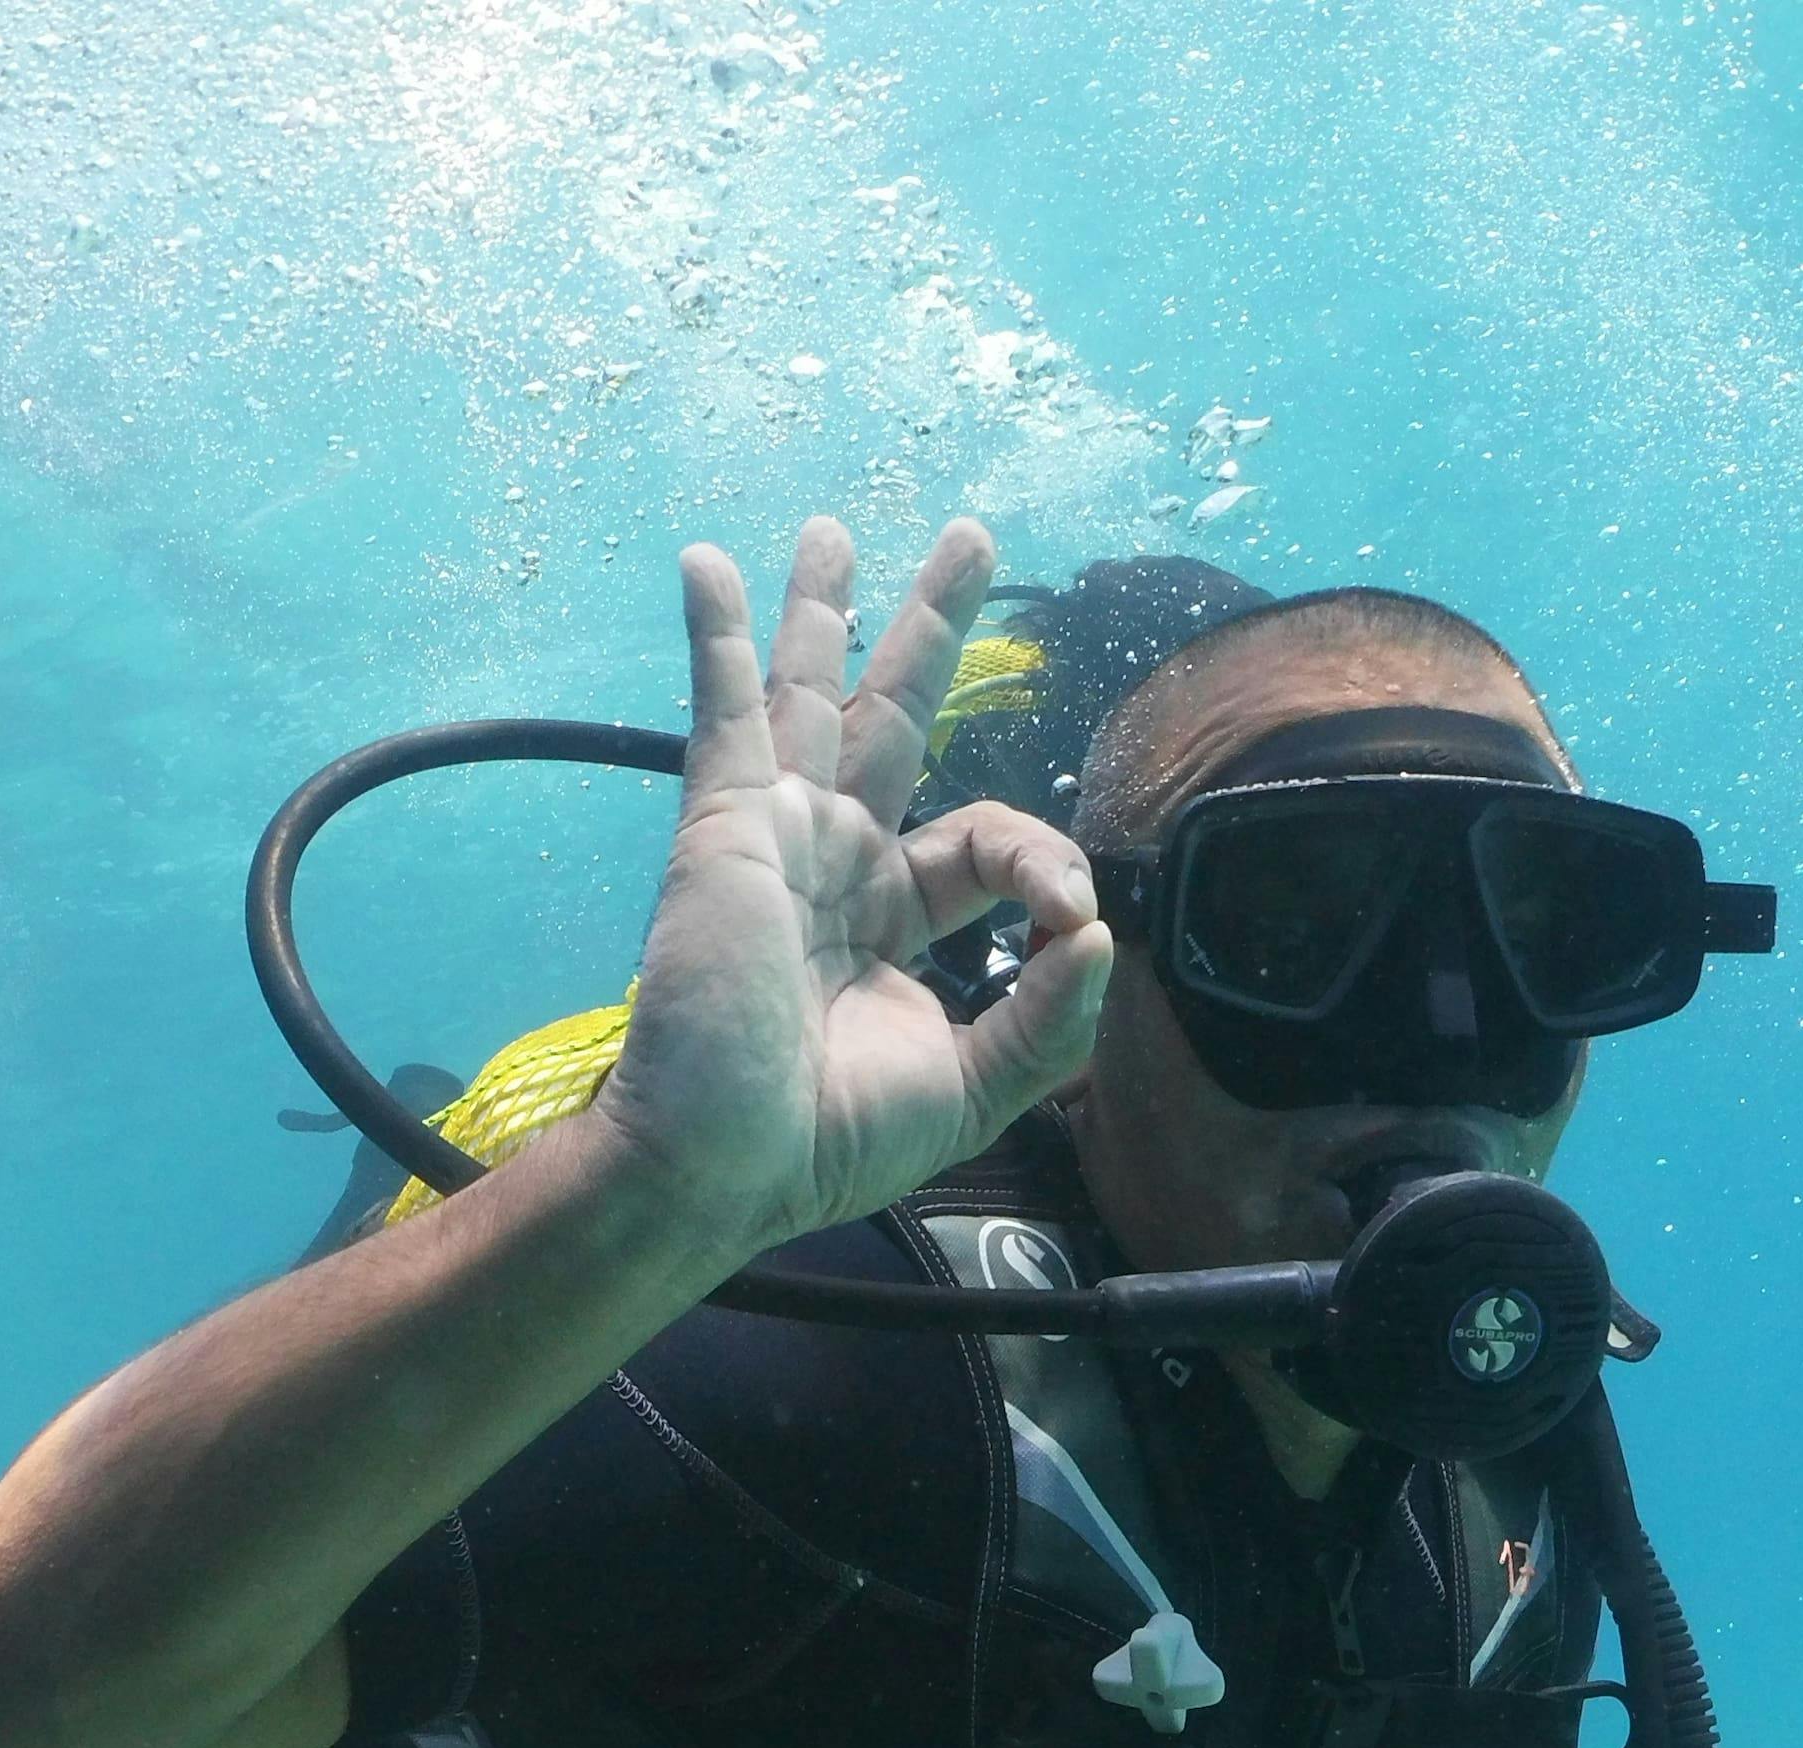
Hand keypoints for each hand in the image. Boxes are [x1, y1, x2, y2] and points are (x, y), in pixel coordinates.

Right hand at [592, 516, 1114, 1254]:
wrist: (718, 1165)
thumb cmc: (824, 1140)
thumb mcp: (973, 1087)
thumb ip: (1044, 1016)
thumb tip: (1096, 931)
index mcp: (889, 921)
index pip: (983, 843)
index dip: (1042, 862)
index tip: (1068, 917)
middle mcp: (834, 864)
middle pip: (893, 719)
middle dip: (926, 629)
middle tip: (967, 539)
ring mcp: (776, 836)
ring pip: (811, 696)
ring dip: (821, 608)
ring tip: (834, 528)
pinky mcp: (725, 827)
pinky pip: (726, 713)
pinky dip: (717, 637)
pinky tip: (705, 565)